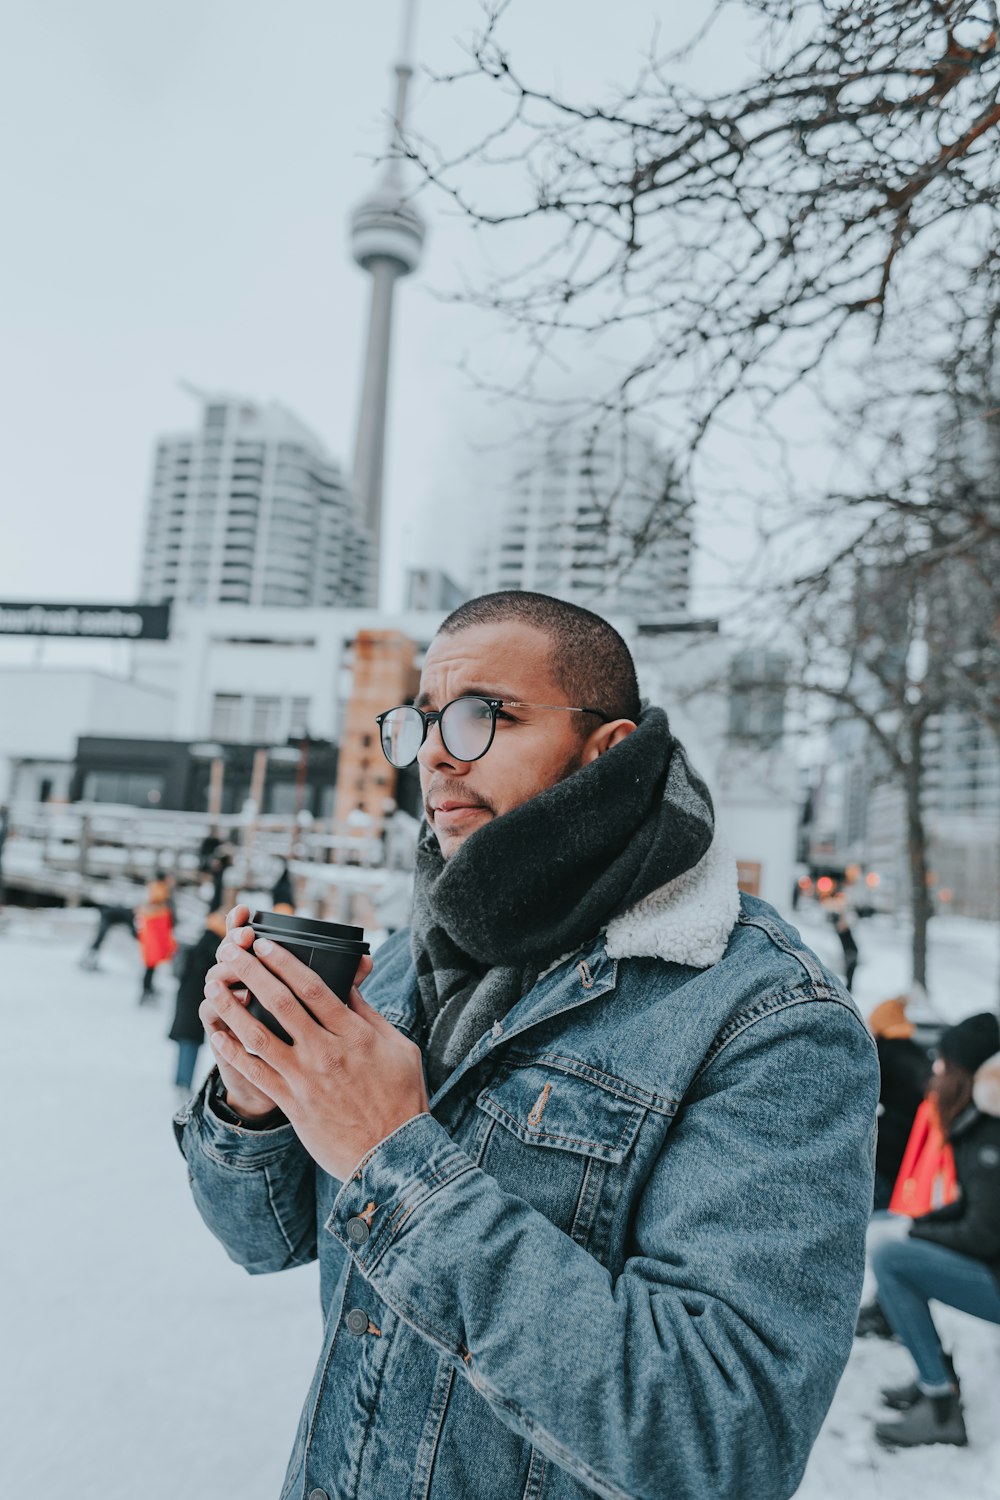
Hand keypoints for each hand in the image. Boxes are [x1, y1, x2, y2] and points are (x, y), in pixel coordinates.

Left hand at [204, 925, 428, 1178]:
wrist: (393, 1153)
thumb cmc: (401, 1098)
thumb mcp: (399, 1047)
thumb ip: (369, 1014)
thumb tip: (349, 983)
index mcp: (354, 1034)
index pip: (313, 987)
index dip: (285, 962)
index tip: (264, 944)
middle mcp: (326, 1051)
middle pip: (280, 1002)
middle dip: (251, 972)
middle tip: (229, 953)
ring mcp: (306, 1078)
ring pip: (259, 1035)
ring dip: (232, 1007)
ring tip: (213, 987)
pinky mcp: (292, 1104)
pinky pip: (255, 1073)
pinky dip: (233, 1052)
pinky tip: (218, 1035)